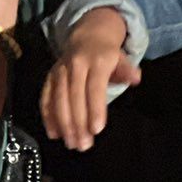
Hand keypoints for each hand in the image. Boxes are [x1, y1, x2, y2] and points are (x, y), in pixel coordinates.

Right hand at [42, 6, 141, 150]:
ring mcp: (59, 71)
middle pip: (74, 97)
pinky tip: (53, 133)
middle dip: (77, 123)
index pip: (94, 87)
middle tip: (83, 145)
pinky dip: (48, 116)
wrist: (86, 35)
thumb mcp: (122, 58)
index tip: (97, 129)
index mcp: (95, 61)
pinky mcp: (49, 77)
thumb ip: (127, 70)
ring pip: (58, 99)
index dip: (95, 108)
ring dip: (63, 123)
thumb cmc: (108, 54)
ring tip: (71, 143)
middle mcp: (74, 66)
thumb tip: (135, 79)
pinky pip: (46, 97)